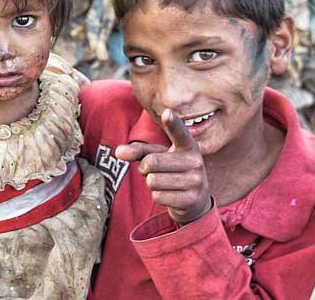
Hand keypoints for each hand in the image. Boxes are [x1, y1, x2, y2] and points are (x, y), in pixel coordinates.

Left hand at [115, 109, 211, 223]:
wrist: (195, 200)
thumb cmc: (171, 171)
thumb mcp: (157, 156)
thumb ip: (138, 151)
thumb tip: (118, 152)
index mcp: (188, 146)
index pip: (179, 133)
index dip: (173, 123)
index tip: (167, 113)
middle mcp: (195, 161)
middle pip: (150, 162)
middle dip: (145, 169)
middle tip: (156, 171)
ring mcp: (196, 181)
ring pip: (152, 181)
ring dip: (152, 184)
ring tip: (165, 183)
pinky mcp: (191, 199)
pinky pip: (158, 196)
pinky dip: (157, 196)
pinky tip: (170, 195)